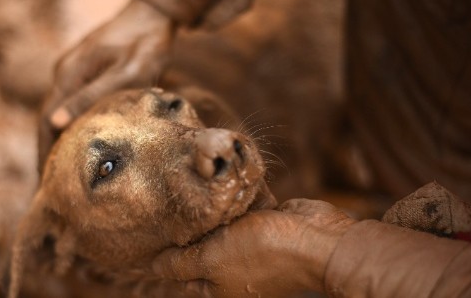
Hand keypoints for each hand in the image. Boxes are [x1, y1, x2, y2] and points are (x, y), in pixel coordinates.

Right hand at [38, 0, 175, 167]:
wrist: (154, 14)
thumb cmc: (145, 44)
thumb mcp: (124, 74)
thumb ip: (90, 97)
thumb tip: (55, 124)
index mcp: (69, 75)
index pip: (46, 121)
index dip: (43, 152)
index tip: (44, 181)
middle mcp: (66, 72)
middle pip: (47, 118)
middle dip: (47, 151)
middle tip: (50, 185)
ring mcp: (73, 70)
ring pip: (58, 112)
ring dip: (57, 140)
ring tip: (61, 172)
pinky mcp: (85, 70)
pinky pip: (71, 103)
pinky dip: (70, 126)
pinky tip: (78, 143)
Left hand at [151, 199, 356, 296]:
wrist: (318, 241)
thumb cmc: (262, 253)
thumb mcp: (211, 260)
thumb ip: (180, 264)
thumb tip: (152, 267)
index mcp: (220, 288)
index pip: (183, 273)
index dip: (171, 252)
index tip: (161, 225)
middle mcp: (235, 271)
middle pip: (202, 248)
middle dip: (194, 225)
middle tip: (179, 202)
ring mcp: (252, 248)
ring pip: (223, 226)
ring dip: (216, 210)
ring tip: (201, 188)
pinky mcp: (268, 225)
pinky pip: (245, 211)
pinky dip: (240, 200)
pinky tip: (230, 184)